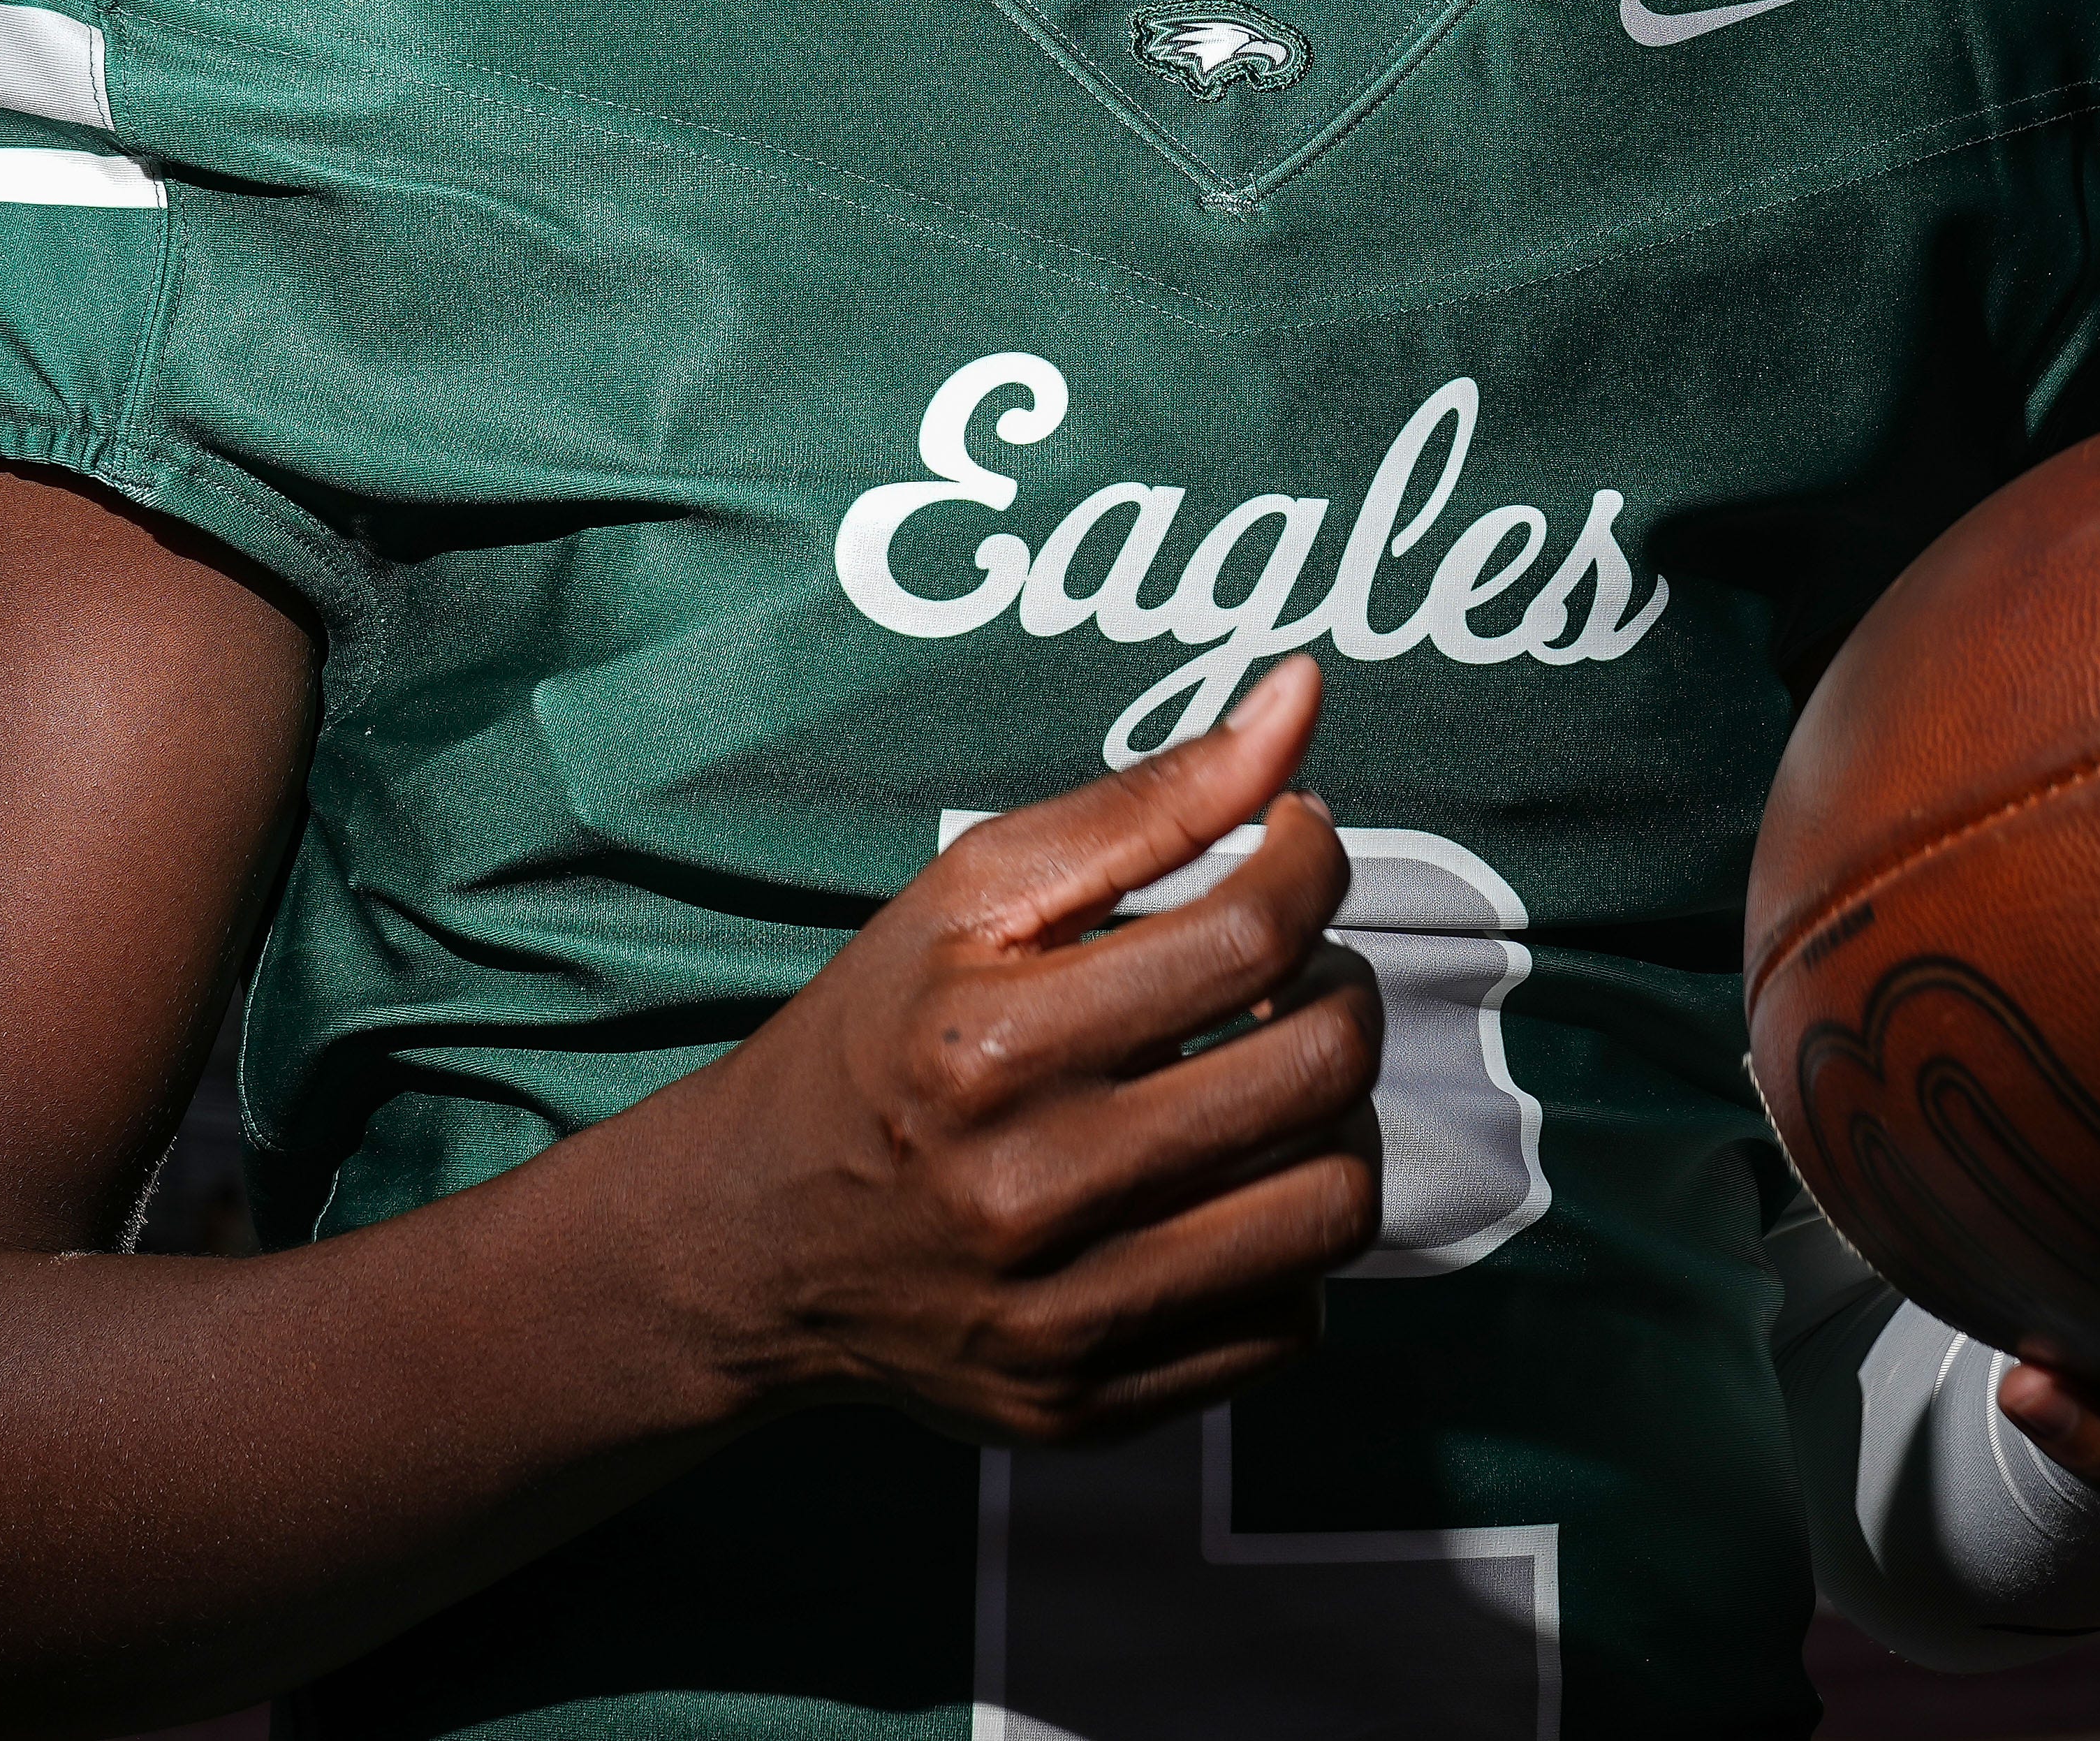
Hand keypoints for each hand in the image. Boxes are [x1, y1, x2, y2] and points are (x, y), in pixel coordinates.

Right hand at [657, 653, 1384, 1444]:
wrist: (757, 1240)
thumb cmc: (880, 1037)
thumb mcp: (976, 895)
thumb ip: (1151, 798)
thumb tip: (1303, 694)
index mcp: (993, 1044)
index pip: (1254, 935)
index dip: (1313, 864)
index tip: (1297, 845)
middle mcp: (1029, 1191)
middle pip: (1317, 1070)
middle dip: (1342, 991)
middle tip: (1294, 969)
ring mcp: (1066, 1318)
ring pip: (1333, 1208)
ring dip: (1336, 1122)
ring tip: (1275, 1078)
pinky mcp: (1094, 1405)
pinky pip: (1292, 1324)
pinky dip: (1287, 1245)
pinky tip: (1226, 1189)